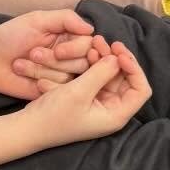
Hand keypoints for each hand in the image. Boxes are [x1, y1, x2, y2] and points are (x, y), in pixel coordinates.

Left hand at [0, 9, 96, 100]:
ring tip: (22, 63)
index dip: (77, 50)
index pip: (90, 46)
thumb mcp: (38, 20)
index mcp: (69, 38)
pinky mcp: (51, 90)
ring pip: (70, 78)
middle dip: (56, 61)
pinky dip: (41, 82)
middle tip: (33, 53)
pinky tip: (25, 76)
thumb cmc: (10, 35)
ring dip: (43, 70)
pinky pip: (59, 90)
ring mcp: (61, 75)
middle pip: (84, 64)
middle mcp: (69, 57)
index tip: (59, 50)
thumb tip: (91, 28)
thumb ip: (66, 18)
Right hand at [23, 43, 150, 148]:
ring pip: (112, 77)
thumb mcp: (78, 92)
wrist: (28, 128)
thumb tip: (117, 58)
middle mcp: (113, 110)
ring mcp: (101, 103)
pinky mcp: (89, 97)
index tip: (119, 54)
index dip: (135, 70)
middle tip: (105, 42)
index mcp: (116, 115)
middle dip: (118, 60)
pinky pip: (99, 78)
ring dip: (106, 59)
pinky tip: (89, 51)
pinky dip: (96, 65)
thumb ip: (100, 74)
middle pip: (127, 81)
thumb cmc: (53, 116)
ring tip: (95, 42)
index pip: (141, 90)